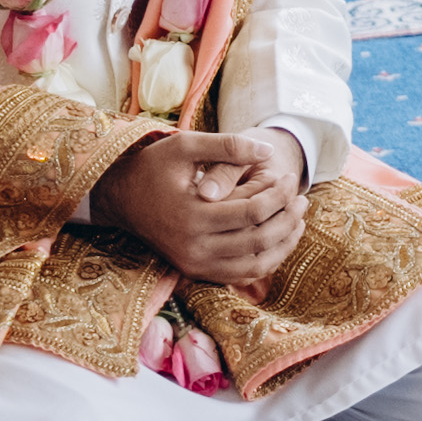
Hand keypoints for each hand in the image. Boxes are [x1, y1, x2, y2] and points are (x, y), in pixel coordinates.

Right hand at [94, 130, 308, 283]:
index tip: (290, 177)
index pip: (252, 213)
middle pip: (259, 241)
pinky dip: (265, 261)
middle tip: (302, 198)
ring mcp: (194, 265)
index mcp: (191, 216)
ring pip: (255, 265)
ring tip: (297, 219)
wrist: (119, 198)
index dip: (279, 195)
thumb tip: (270, 151)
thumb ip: (228, 145)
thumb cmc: (153, 166)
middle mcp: (193, 248)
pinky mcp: (195, 272)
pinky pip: (240, 276)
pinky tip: (278, 239)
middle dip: (287, 219)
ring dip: (283, 244)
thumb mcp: (185, 145)